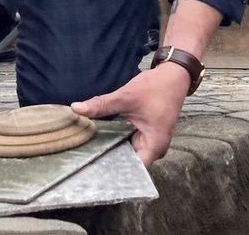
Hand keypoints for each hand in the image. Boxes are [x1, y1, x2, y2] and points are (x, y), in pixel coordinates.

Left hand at [72, 62, 190, 166]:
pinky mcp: (146, 135)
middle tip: (82, 162)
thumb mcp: (127, 97)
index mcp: (154, 146)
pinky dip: (117, 140)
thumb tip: (75, 108)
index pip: (133, 171)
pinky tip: (100, 139)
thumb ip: (102, 105)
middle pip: (128, 163)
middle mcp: (154, 149)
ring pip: (128, 152)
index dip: (113, 173)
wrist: (173, 75)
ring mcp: (151, 142)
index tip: (91, 173)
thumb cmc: (156, 87)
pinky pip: (129, 142)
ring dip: (112, 149)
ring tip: (87, 152)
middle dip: (107, 161)